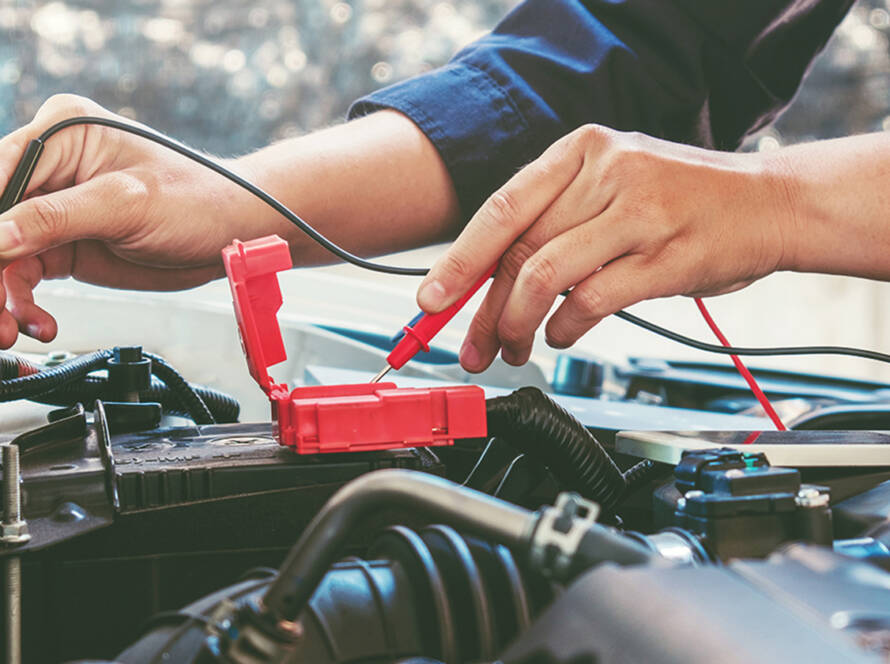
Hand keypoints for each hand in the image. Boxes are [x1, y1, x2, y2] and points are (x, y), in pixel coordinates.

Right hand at [0, 95, 263, 347]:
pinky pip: (23, 275)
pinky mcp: (63, 243)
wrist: (229, 234)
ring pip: (1, 254)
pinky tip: (41, 323)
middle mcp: (49, 166)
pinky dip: (24, 304)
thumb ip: (55, 218)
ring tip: (14, 331)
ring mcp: (54, 208)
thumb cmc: (197, 199)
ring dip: (2, 297)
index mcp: (60, 133)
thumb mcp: (126, 204)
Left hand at [416, 124, 796, 371]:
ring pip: (546, 277)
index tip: (430, 300)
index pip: (501, 209)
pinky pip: (592, 301)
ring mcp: (639, 213)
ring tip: (514, 348)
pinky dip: (566, 328)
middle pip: (519, 251)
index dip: (459, 260)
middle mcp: (607, 173)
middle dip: (483, 310)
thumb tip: (481, 278)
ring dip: (518, 324)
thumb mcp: (608, 185)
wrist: (766, 203)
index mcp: (581, 151)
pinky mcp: (666, 257)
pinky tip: (563, 335)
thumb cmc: (677, 200)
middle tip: (471, 347)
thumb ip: (552, 221)